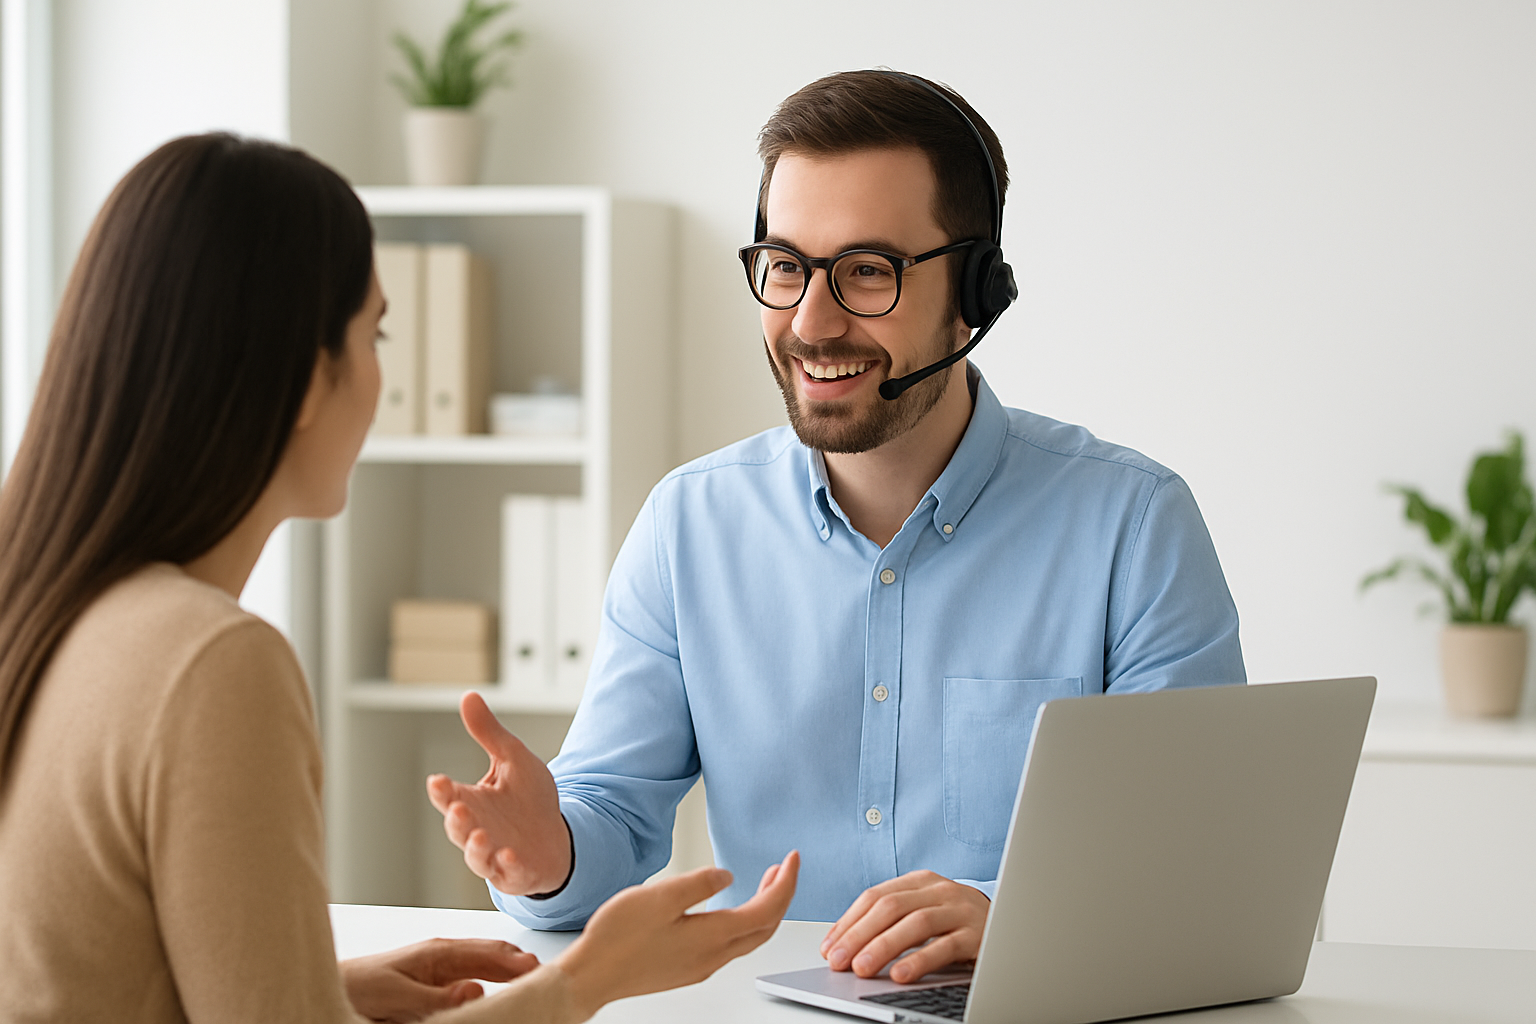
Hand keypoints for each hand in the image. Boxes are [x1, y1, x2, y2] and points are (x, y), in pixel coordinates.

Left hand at [339, 937, 538, 1021]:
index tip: (541, 970)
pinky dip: (494, 983)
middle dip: (522, 962)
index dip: (517, 960)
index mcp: (439, 952)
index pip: (489, 952)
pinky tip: (503, 992)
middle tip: (550, 975)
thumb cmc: (360, 985)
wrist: (336, 988)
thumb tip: (476, 991)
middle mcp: (445, 957)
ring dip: (511, 972)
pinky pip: (473, 981)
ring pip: (487, 967)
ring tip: (535, 982)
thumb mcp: (398, 993)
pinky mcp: (436, 986)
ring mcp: (442, 970)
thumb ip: (437, 996)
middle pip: (494, 955)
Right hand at [426, 691, 571, 895]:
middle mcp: (477, 829)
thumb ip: (490, 733)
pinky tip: (511, 855)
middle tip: (458, 808)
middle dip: (456, 820)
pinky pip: (506, 873)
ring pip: (475, 856)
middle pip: (457, 828)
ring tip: (481, 836)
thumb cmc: (529, 798)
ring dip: (475, 848)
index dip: (441, 791)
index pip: (449, 796)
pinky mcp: (513, 873)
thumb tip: (469, 696)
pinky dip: (506, 866)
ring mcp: (493, 854)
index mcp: (472, 801)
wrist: (557, 834)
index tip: (437, 780)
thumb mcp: (513, 759)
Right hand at [557, 851, 799, 1018]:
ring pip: (749, 938)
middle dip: (780, 896)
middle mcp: (713, 956)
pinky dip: (743, 923)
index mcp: (712, 936)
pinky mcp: (688, 968)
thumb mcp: (659, 897)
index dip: (786, 882)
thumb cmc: (617, 939)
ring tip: (764, 883)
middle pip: (765, 928)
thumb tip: (728, 876)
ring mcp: (701, 965)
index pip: (767, 909)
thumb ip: (699, 883)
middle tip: (783, 869)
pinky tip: (730, 910)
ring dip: (763, 910)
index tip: (792, 859)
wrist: (591, 976)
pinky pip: (730, 945)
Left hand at [820, 870, 989, 982]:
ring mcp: (959, 910)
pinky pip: (945, 946)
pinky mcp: (977, 934)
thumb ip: (892, 921)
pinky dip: (920, 960)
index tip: (829, 947)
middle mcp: (939, 890)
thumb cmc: (958, 922)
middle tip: (838, 960)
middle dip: (859, 934)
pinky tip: (901, 974)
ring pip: (915, 923)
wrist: (1013, 923)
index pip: (874, 896)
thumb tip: (845, 945)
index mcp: (920, 881)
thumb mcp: (924, 911)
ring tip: (862, 968)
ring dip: (883, 946)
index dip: (848, 922)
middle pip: (890, 907)